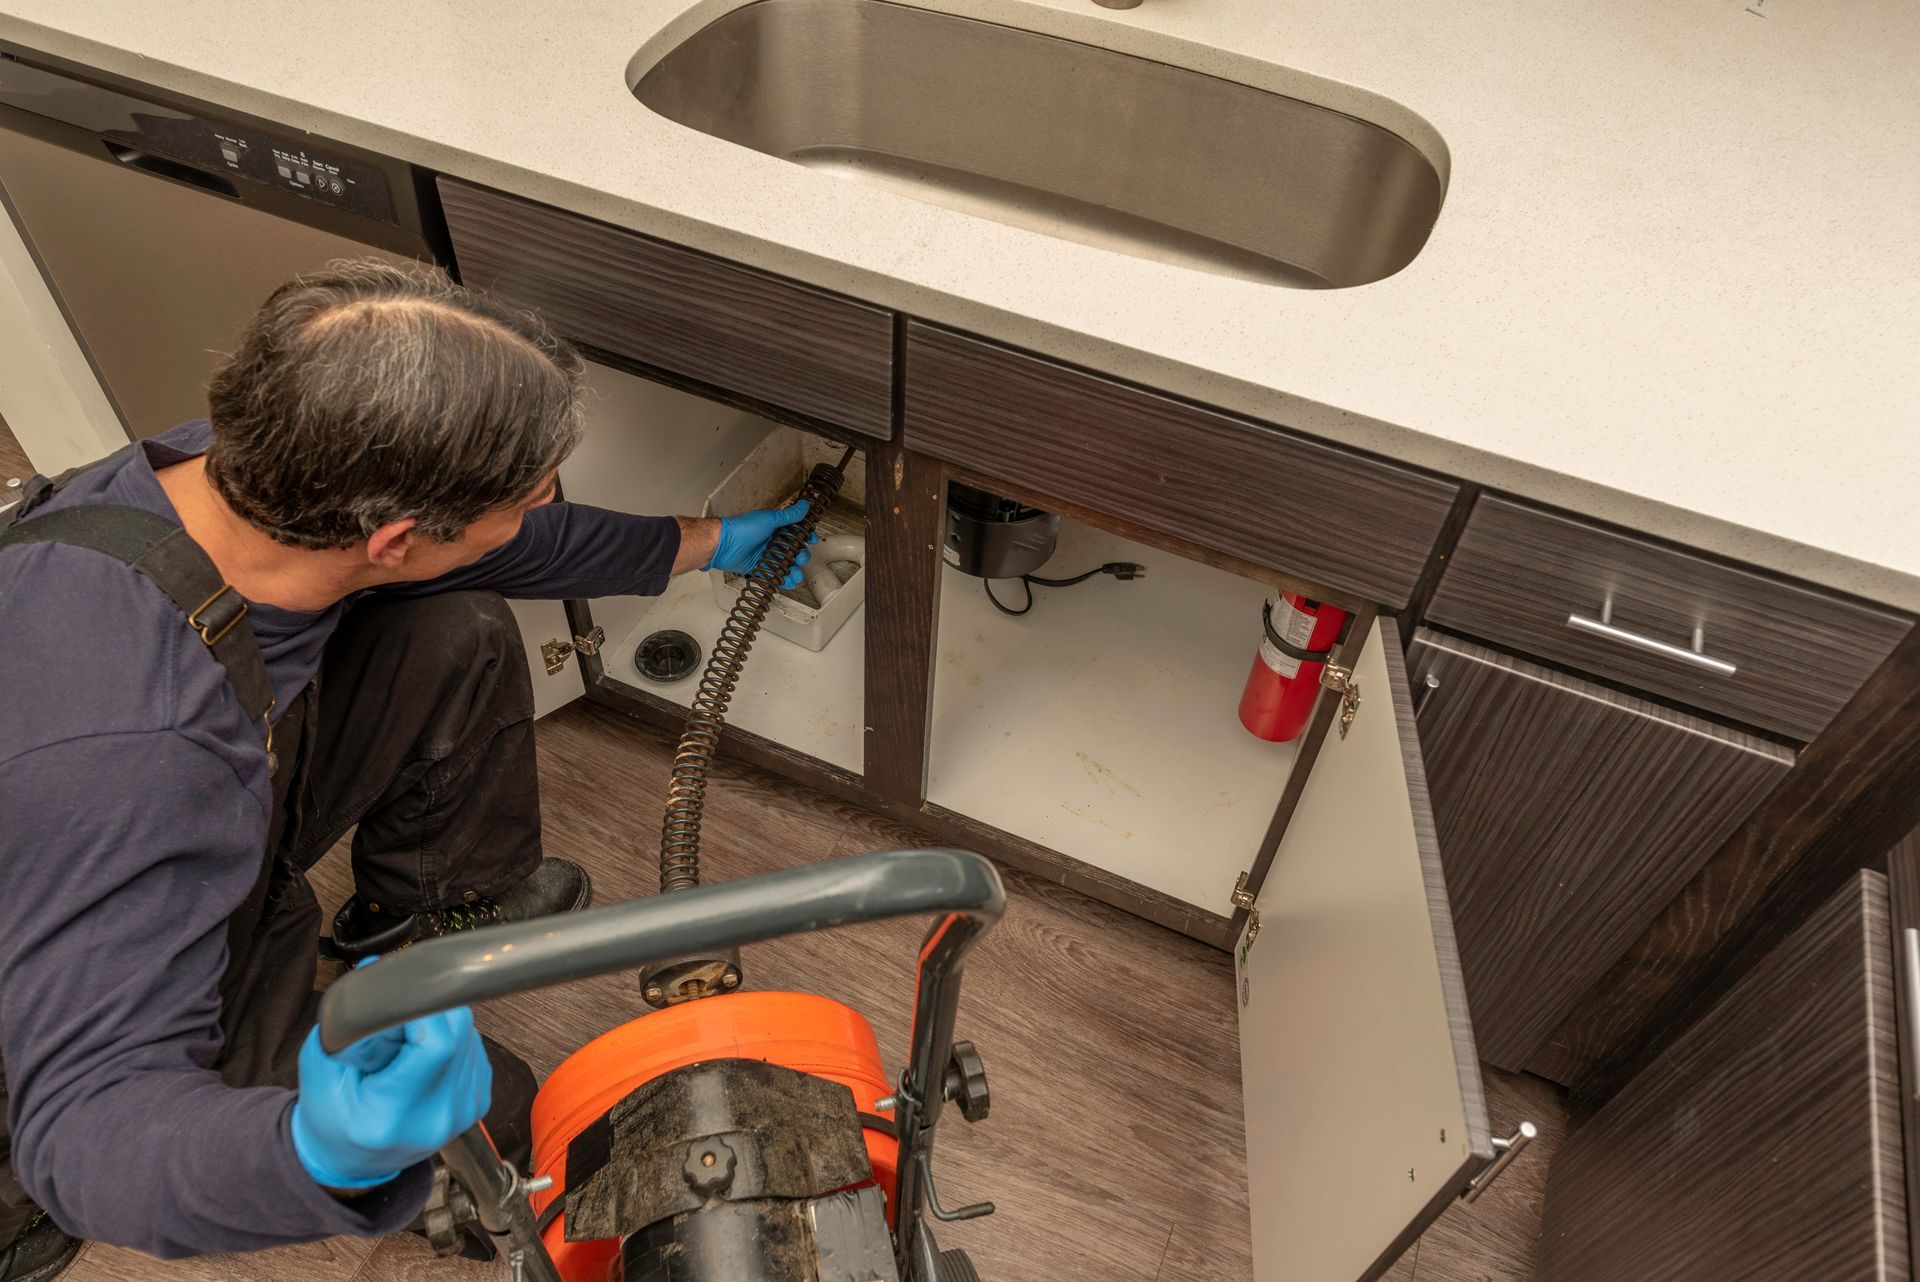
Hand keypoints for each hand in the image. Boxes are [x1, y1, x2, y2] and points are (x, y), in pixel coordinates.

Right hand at [290, 1006, 491, 1189]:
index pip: (437, 1044)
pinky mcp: (476, 1103)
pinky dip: (453, 1040)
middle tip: (400, 1013)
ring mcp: (463, 1113)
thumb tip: (376, 968)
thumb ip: (348, 1023)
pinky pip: (475, 1050)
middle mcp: (437, 1118)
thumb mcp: (320, 1069)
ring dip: (442, 1024)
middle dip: (431, 1009)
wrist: (352, 1160)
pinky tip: (424, 1053)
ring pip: (470, 1037)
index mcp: (392, 1115)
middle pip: (459, 1034)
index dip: (424, 1008)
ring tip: (407, 1040)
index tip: (402, 996)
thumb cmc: (330, 1116)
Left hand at [705, 502, 815, 589]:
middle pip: (793, 550)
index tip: (812, 540)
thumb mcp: (768, 519)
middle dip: (801, 556)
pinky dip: (782, 579)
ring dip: (793, 570)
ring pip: (785, 564)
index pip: (796, 532)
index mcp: (775, 527)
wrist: (723, 545)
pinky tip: (788, 582)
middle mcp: (772, 541)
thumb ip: (788, 515)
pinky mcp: (759, 567)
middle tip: (801, 559)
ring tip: (795, 575)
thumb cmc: (742, 529)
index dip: (806, 536)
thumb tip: (804, 506)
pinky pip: (774, 574)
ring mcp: (766, 554)